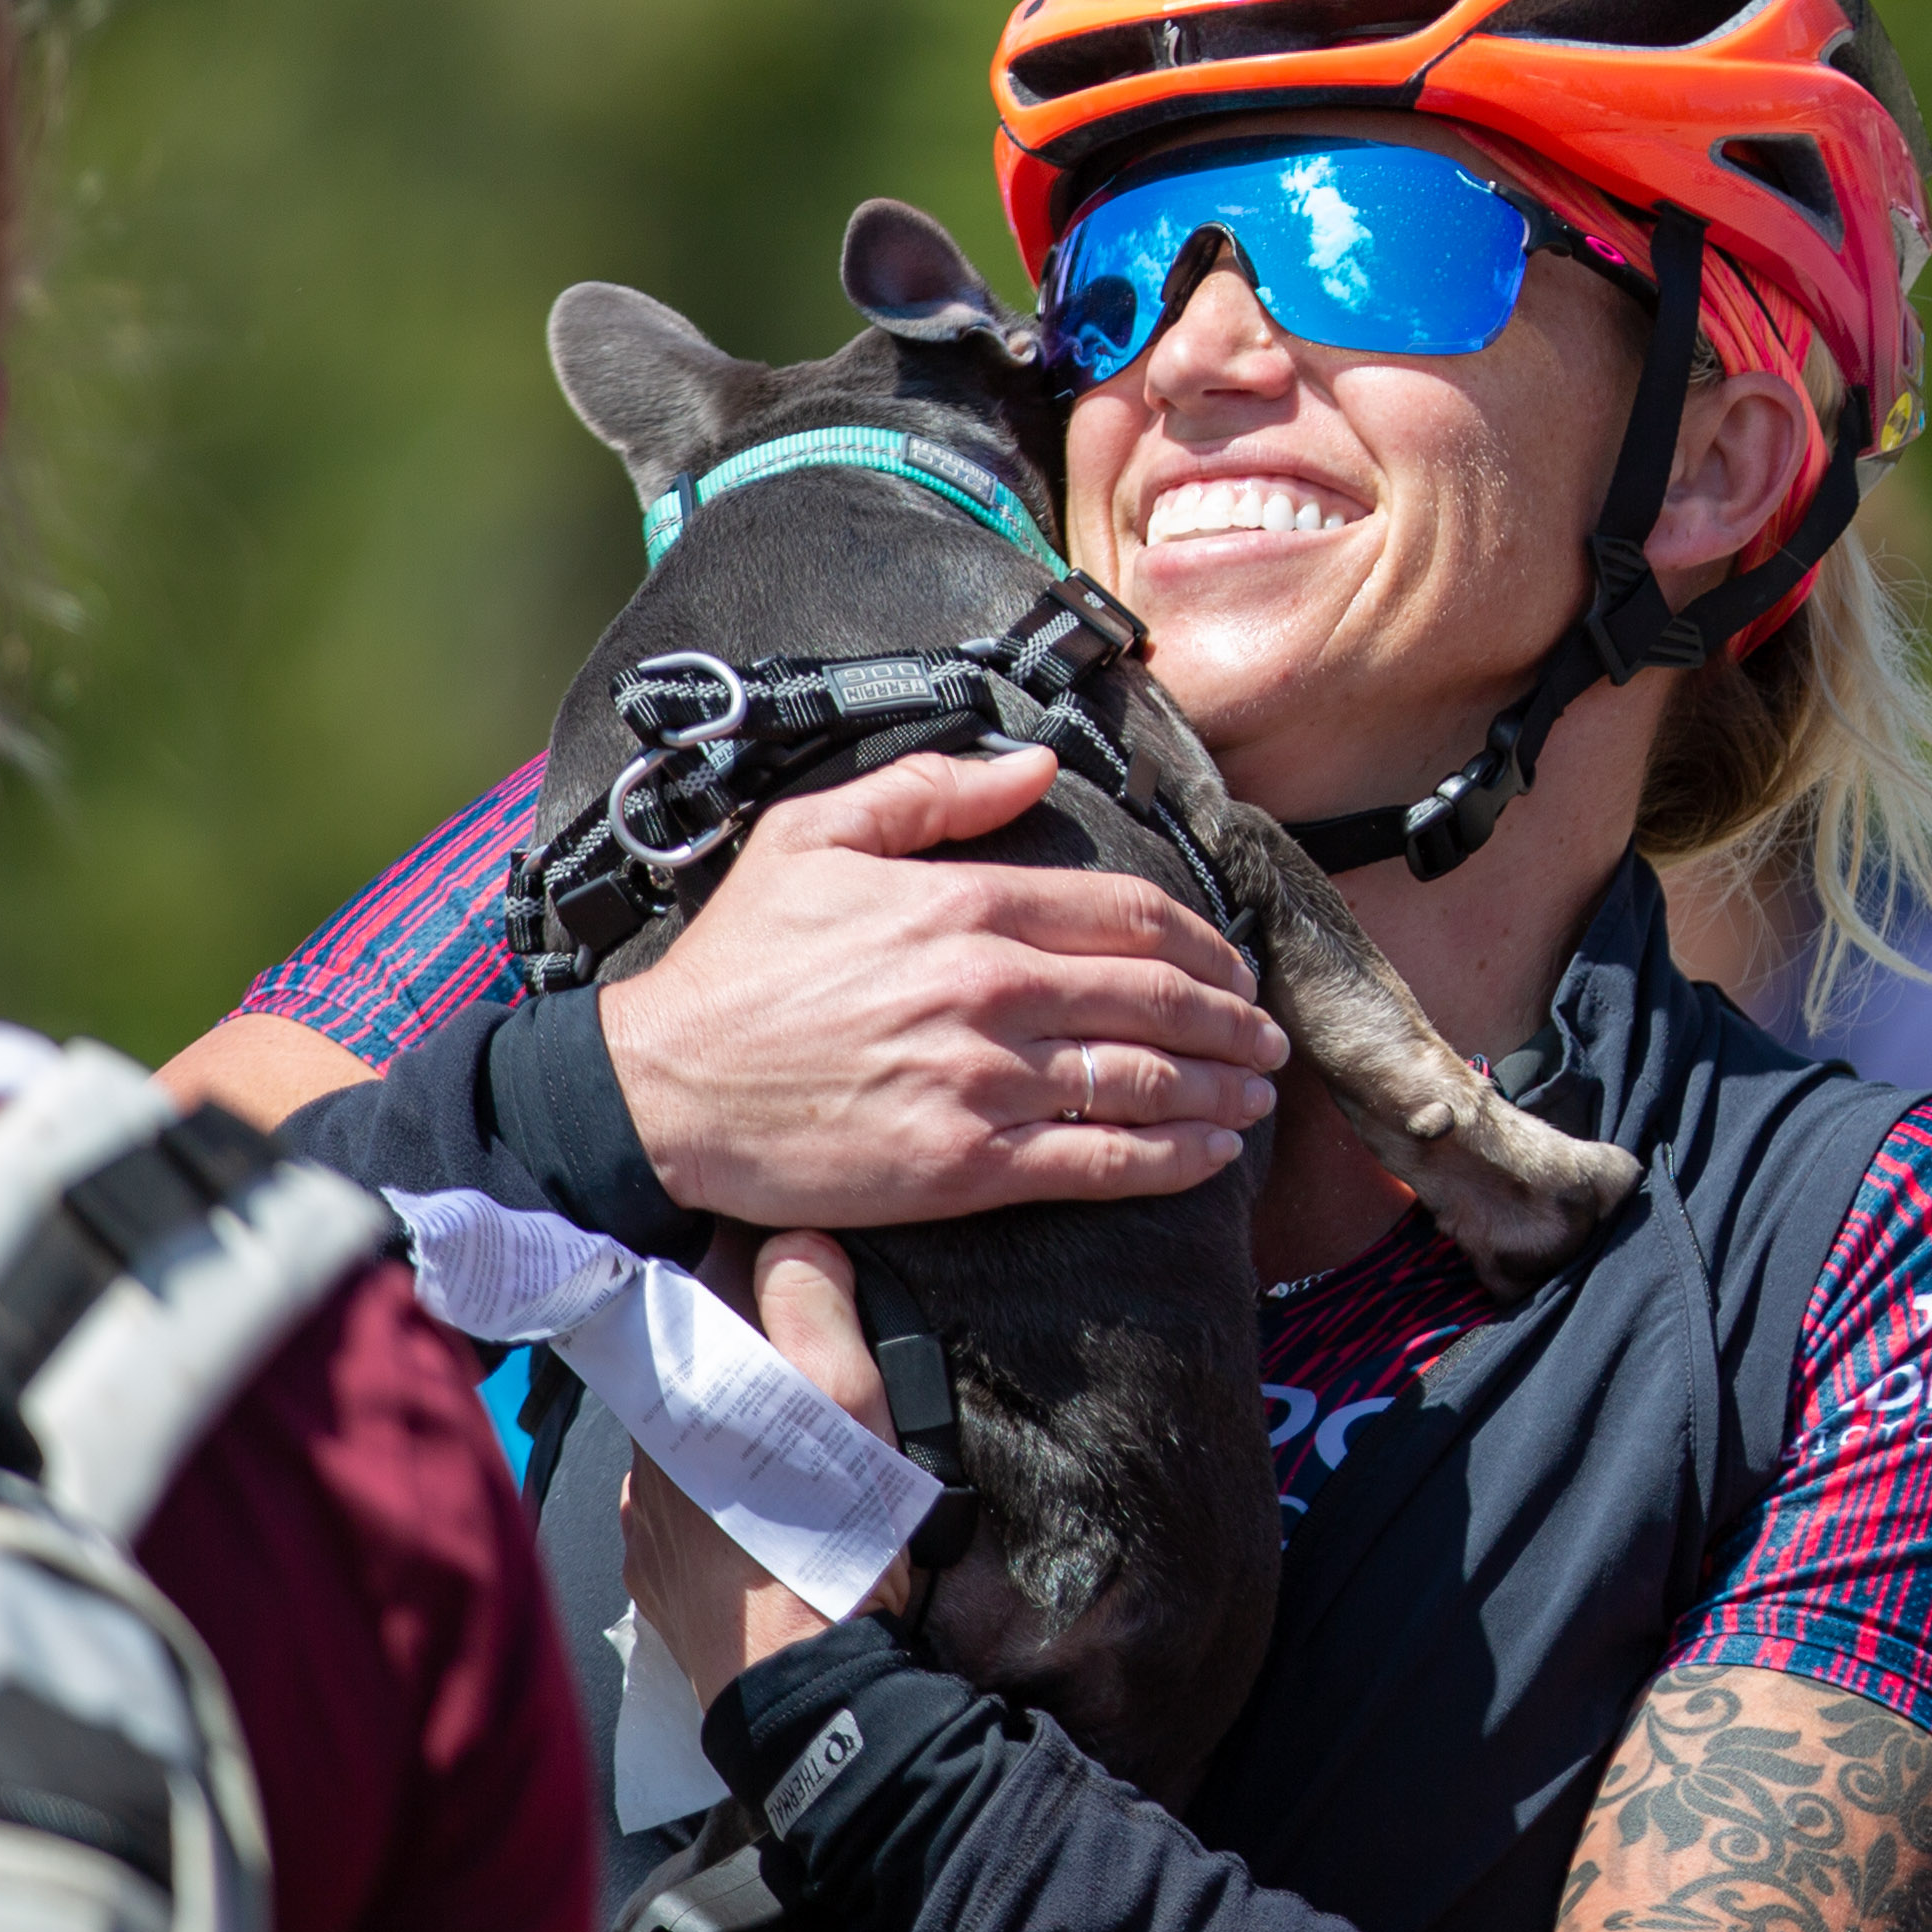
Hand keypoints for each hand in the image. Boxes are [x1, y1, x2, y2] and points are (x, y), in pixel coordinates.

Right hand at [595, 748, 1285, 1229]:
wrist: (663, 1088)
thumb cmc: (737, 962)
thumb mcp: (815, 833)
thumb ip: (934, 789)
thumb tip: (1033, 765)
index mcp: (964, 905)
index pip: (1126, 914)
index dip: (1199, 941)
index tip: (1231, 963)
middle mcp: (988, 990)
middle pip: (1156, 998)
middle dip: (1233, 1018)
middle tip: (1268, 1035)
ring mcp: (981, 1082)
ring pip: (1144, 1081)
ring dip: (1222, 1088)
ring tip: (1257, 1095)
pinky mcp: (965, 1167)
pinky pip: (1100, 1161)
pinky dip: (1174, 1158)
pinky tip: (1212, 1154)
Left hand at [622, 1231, 920, 1707]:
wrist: (810, 1691)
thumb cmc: (832, 1540)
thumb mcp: (846, 1406)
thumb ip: (813, 1310)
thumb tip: (788, 1243)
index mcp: (676, 1400)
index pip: (693, 1303)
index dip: (743, 1282)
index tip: (789, 1281)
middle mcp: (642, 1459)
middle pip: (689, 1381)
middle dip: (738, 1371)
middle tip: (808, 1383)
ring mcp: (643, 1527)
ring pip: (684, 1455)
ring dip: (727, 1445)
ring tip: (794, 1465)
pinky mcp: (656, 1584)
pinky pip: (680, 1523)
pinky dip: (718, 1514)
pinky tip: (765, 1527)